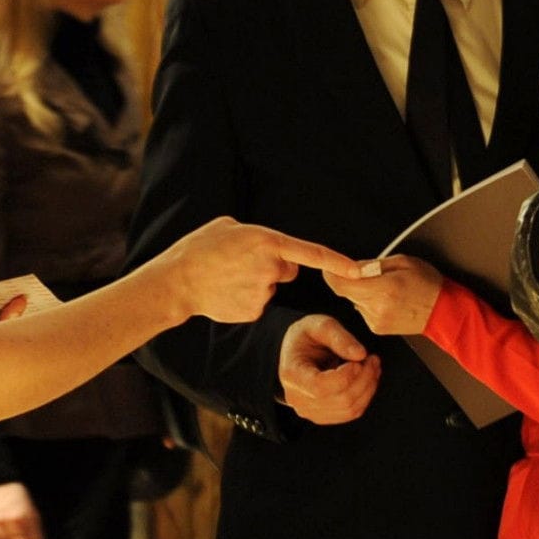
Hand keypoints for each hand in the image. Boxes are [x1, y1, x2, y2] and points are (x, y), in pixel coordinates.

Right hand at [171, 219, 350, 324]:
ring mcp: (263, 292)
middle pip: (288, 270)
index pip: (312, 253)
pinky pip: (259, 303)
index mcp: (266, 241)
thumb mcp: (228, 226)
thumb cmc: (200, 248)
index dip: (338, 263)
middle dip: (273, 268)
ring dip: (256, 283)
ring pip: (271, 287)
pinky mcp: (254, 312)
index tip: (360, 271)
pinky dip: (246, 299)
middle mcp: (270, 267)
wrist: (178, 281)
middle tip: (242, 264)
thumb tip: (266, 243)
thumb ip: (255, 234)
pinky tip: (227, 293)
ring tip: (228, 278)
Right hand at [277, 312, 380, 425]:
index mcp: (292, 374)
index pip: (321, 387)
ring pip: (349, 409)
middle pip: (340, 400)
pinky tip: (368, 378)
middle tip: (372, 359)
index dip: (346, 375)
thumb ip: (340, 337)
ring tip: (372, 366)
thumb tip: (360, 354)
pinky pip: (350, 413)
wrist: (299, 351)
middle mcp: (296, 398)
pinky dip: (365, 396)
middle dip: (364, 379)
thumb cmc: (308, 336)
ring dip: (368, 387)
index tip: (359, 359)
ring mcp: (309, 411)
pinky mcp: (322, 416)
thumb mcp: (320, 325)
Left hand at [323, 253, 446, 338]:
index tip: (330, 267)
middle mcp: (377, 307)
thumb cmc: (429, 285)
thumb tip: (351, 266)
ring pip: (355, 300)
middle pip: (346, 292)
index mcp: (383, 289)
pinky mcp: (377, 328)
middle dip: (352, 280)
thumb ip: (372, 264)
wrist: (445, 312)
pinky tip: (388, 300)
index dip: (332, 274)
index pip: (341, 284)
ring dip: (363, 292)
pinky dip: (370, 303)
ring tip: (386, 288)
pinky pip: (364, 310)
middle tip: (370, 273)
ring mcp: (376, 320)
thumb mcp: (403, 262)